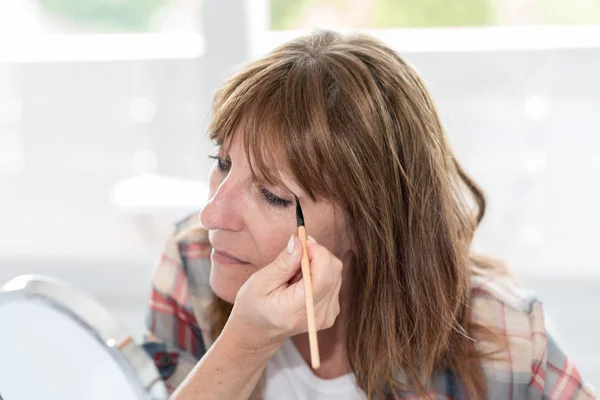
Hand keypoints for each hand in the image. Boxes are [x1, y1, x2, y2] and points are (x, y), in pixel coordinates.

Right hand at [224, 235, 342, 352]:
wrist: (259, 332)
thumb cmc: (253, 306)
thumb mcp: (260, 282)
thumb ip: (283, 263)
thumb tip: (299, 242)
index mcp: (297, 310)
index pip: (323, 276)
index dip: (317, 252)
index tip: (301, 242)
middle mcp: (317, 315)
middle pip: (333, 271)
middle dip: (317, 254)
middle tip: (295, 254)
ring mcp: (327, 315)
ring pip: (336, 272)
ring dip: (318, 263)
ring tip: (295, 272)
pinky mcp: (332, 311)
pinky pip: (334, 280)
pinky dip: (320, 273)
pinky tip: (302, 281)